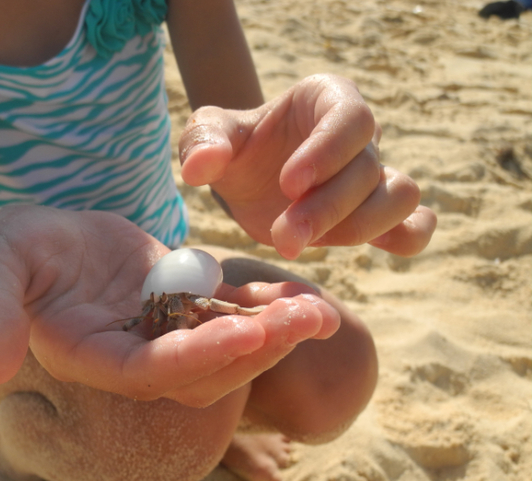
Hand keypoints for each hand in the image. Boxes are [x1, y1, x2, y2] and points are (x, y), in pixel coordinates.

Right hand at [0, 205, 339, 406]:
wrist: (34, 238)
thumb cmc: (5, 251)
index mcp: (90, 356)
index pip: (149, 373)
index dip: (197, 357)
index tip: (247, 333)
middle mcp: (131, 356)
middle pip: (203, 371)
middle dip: (257, 349)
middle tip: (312, 320)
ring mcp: (160, 332)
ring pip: (225, 346)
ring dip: (273, 332)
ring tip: (322, 310)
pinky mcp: (180, 304)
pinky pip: (227, 310)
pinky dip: (264, 305)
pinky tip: (304, 293)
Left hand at [179, 74, 436, 259]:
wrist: (248, 178)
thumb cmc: (234, 148)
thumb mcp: (209, 135)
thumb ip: (202, 142)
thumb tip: (200, 166)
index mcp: (326, 99)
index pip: (351, 118)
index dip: (327, 153)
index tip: (288, 184)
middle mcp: (361, 135)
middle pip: (369, 168)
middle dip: (326, 208)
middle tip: (282, 236)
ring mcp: (375, 175)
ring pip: (400, 197)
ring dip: (359, 228)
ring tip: (304, 244)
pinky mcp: (377, 214)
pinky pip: (415, 224)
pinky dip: (407, 237)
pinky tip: (381, 247)